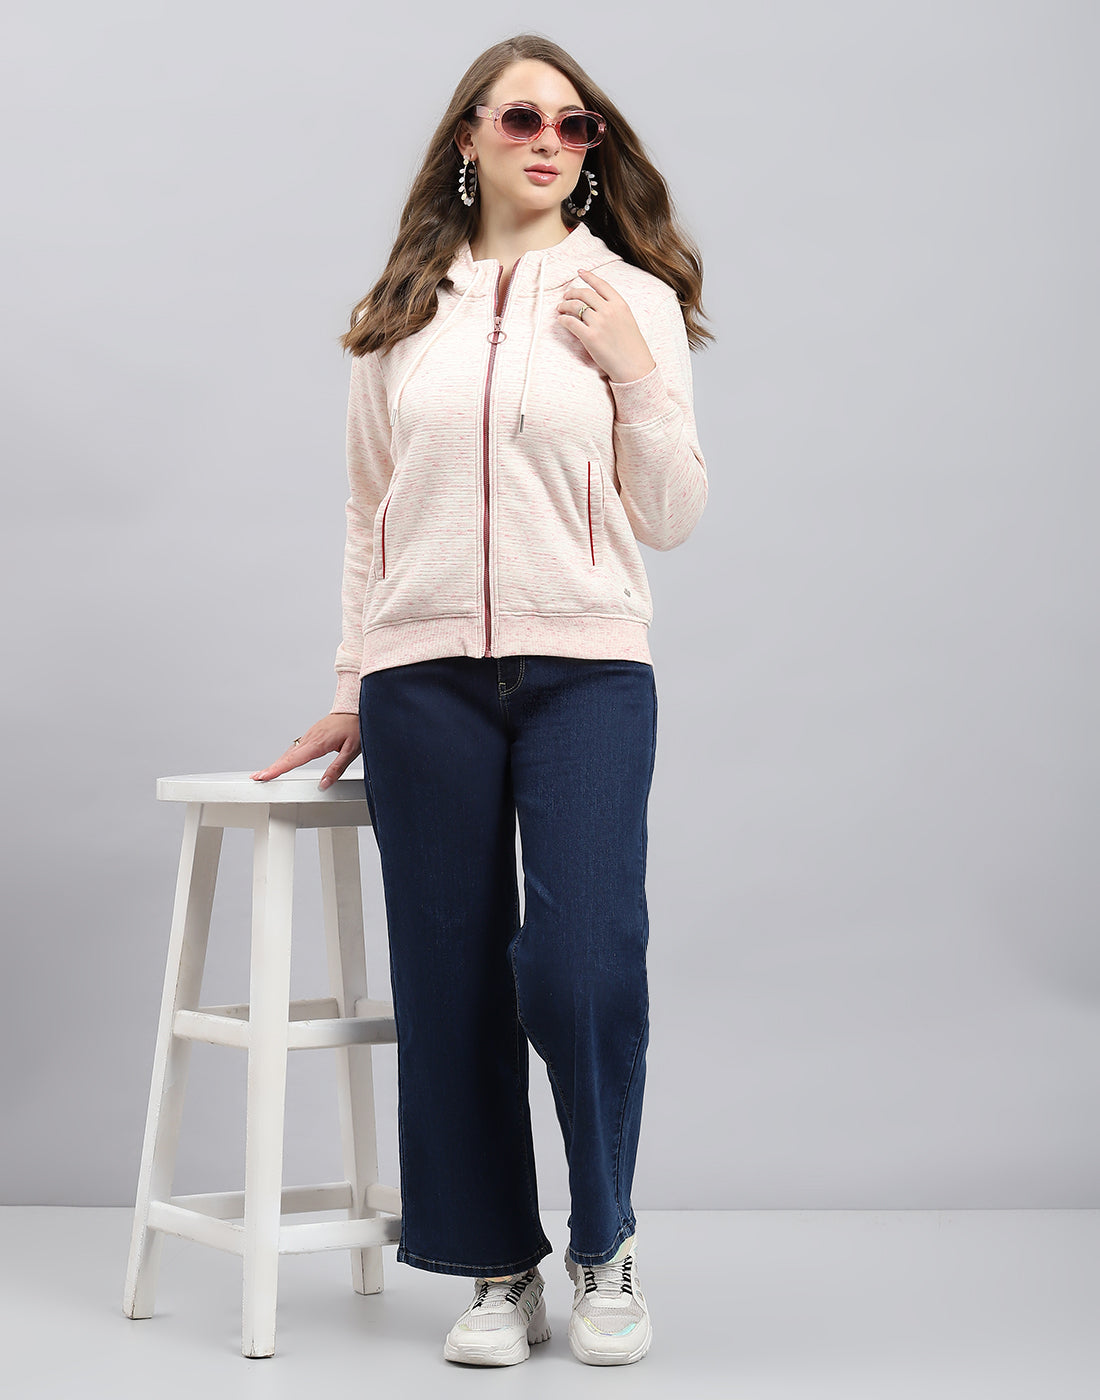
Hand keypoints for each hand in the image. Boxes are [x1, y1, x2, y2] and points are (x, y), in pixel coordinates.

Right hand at [250, 712, 360, 790]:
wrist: (357, 706)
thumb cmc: (356, 726)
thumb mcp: (352, 750)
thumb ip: (337, 769)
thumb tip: (324, 784)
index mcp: (319, 742)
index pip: (294, 759)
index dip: (277, 769)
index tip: (264, 775)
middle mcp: (311, 737)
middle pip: (287, 756)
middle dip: (271, 767)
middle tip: (257, 778)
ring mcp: (310, 734)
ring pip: (290, 751)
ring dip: (277, 763)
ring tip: (266, 773)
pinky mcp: (312, 734)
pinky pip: (296, 747)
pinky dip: (287, 756)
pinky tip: (284, 763)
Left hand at [556, 268, 656, 383]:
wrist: (634, 366)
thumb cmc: (632, 347)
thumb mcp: (628, 320)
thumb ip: (614, 310)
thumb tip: (596, 305)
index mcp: (620, 304)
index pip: (601, 284)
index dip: (589, 276)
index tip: (580, 272)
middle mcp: (609, 310)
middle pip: (584, 294)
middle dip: (572, 293)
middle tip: (565, 297)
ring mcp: (599, 323)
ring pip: (575, 307)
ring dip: (564, 306)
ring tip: (560, 309)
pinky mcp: (590, 337)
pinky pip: (571, 323)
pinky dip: (563, 320)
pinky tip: (561, 320)